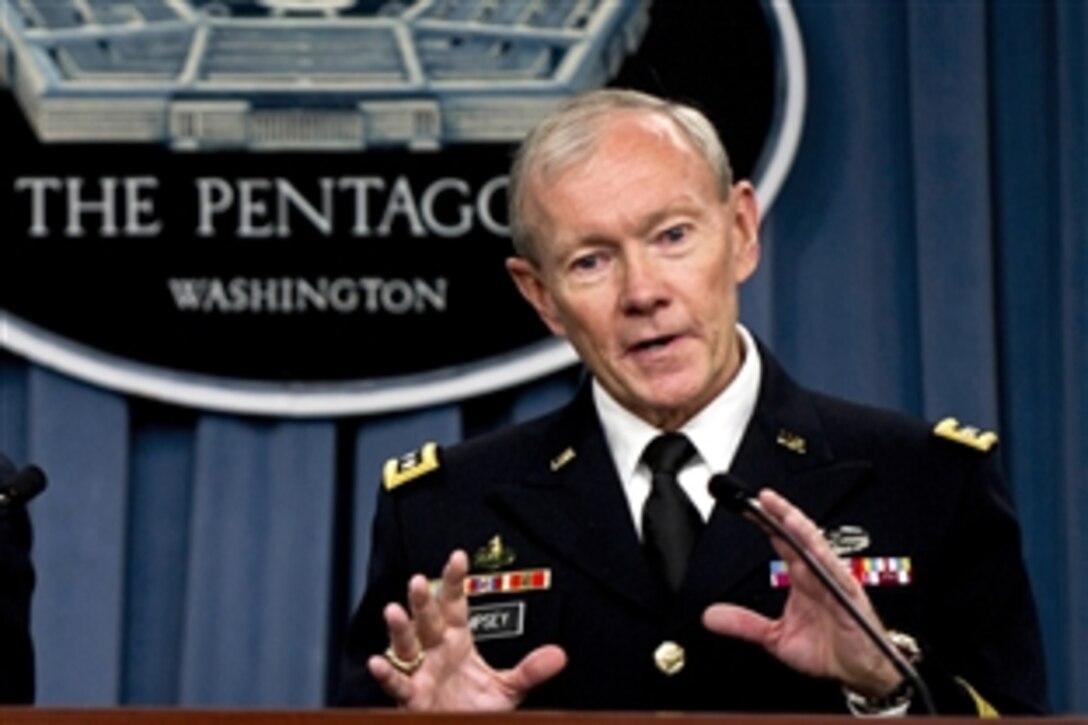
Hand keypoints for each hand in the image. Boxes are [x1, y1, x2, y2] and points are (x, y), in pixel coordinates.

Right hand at [367, 549, 566, 709]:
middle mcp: (435, 649)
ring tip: (394, 610)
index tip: (458, 557)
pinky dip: (386, 673)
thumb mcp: (508, 687)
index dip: (455, 580)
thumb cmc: (475, 707)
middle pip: (428, 619)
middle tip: (419, 580)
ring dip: (400, 628)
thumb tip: (559, 655)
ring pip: (407, 644)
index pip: (455, 603)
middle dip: (423, 600)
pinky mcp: (412, 696)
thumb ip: (531, 670)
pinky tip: (378, 661)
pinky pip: (397, 683)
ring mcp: (421, 671)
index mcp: (456, 639)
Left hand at [702, 489, 901, 696]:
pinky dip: (824, 557)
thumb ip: (744, 624)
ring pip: (817, 548)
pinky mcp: (849, 596)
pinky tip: (811, 545)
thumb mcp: (775, 638)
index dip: (765, 524)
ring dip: (801, 530)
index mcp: (801, 578)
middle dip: (783, 515)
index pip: (782, 542)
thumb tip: (710, 616)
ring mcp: (834, 582)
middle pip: (799, 537)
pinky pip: (836, 572)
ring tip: (785, 513)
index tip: (746, 508)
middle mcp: (817, 574)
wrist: (860, 671)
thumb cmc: (827, 649)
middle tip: (764, 497)